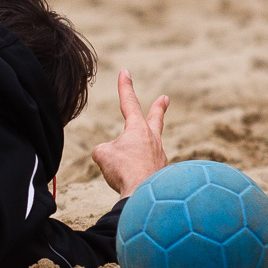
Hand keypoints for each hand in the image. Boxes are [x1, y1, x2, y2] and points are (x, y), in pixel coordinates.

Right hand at [91, 70, 169, 198]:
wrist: (143, 194)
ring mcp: (159, 157)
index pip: (129, 103)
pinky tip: (130, 183)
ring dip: (133, 158)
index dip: (125, 87)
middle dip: (158, 108)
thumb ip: (105, 150)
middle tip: (165, 98)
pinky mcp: (161, 174)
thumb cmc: (123, 170)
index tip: (125, 72)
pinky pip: (143, 172)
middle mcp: (153, 140)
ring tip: (123, 170)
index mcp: (138, 129)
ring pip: (143, 152)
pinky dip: (134, 175)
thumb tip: (110, 157)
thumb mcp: (102, 155)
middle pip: (155, 120)